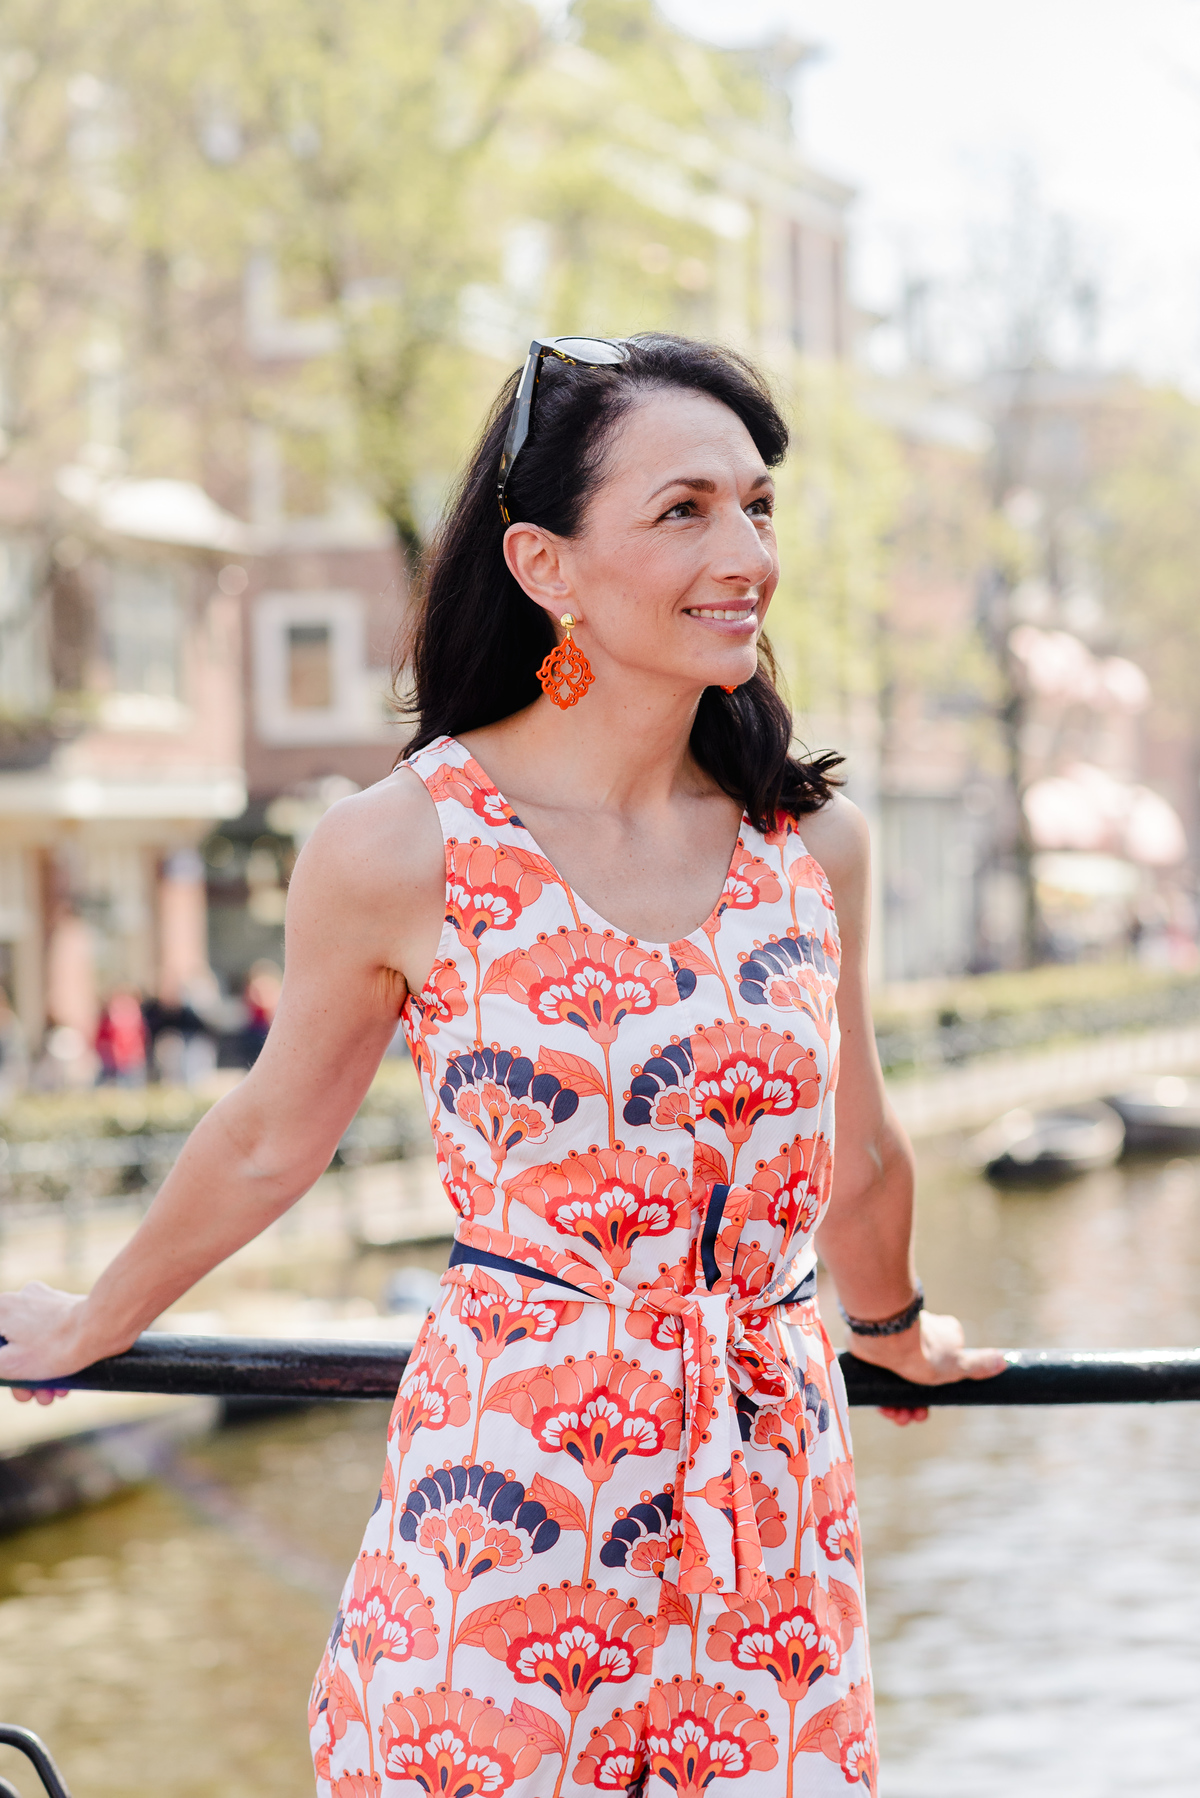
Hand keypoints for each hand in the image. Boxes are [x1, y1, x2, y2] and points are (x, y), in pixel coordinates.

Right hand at [0, 1282, 95, 1405]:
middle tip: (35, 1397)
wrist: (102, 1327)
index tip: (15, 1386)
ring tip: (55, 1394)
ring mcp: (47, 1301)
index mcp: (2, 1308)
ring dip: (42, 1373)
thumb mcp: (8, 1364)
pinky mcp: (68, 1306)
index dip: (2, 1370)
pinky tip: (67, 1381)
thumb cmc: (53, 1347)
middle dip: (24, 1377)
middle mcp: (22, 1298)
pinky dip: (57, 1357)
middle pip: (14, 1346)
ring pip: (36, 1343)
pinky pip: (55, 1336)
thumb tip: (1, 1361)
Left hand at [845, 1308, 1005, 1426]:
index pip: (944, 1367)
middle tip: (914, 1417)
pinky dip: (883, 1396)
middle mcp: (918, 1338)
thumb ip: (978, 1366)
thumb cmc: (923, 1351)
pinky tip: (885, 1409)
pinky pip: (880, 1379)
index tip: (931, 1407)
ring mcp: (894, 1344)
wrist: (883, 1338)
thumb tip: (1004, 1361)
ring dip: (900, 1406)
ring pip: (899, 1382)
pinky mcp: (875, 1350)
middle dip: (917, 1404)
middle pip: (919, 1379)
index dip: (939, 1392)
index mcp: (942, 1337)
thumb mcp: (957, 1365)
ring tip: (899, 1417)